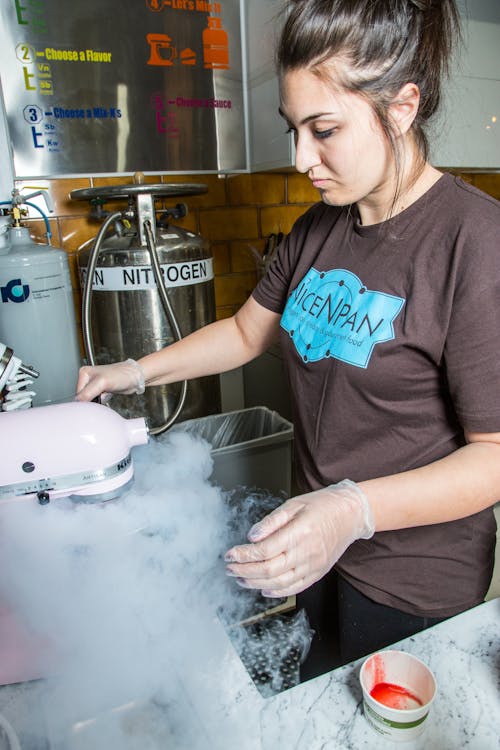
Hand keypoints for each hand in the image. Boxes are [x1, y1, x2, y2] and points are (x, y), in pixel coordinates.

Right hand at [75, 359, 145, 401]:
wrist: (135, 377)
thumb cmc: (121, 375)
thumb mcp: (102, 383)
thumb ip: (88, 392)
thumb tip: (78, 401)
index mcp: (84, 373)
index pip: (78, 392)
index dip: (84, 400)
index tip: (91, 403)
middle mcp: (88, 378)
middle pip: (83, 397)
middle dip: (91, 400)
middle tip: (101, 397)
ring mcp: (94, 385)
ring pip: (89, 400)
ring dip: (96, 402)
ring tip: (105, 395)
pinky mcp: (101, 390)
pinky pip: (96, 401)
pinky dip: (101, 402)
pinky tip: (107, 397)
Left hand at [224, 480, 373, 596]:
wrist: (350, 514)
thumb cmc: (322, 505)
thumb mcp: (294, 504)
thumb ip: (272, 521)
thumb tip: (252, 536)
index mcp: (300, 532)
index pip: (264, 550)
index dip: (243, 555)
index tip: (230, 554)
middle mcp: (307, 552)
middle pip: (269, 570)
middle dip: (244, 570)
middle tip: (230, 567)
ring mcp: (313, 566)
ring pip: (279, 583)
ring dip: (256, 583)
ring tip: (241, 578)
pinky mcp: (318, 573)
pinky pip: (295, 588)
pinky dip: (277, 592)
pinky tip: (263, 588)